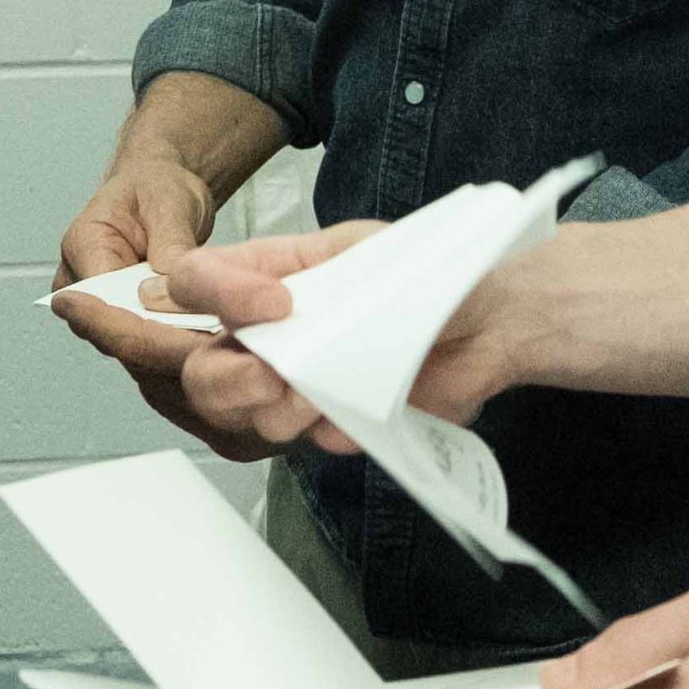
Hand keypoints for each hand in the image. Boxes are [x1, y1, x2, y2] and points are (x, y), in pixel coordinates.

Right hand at [52, 149, 236, 442]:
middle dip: (171, 349)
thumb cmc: (157, 186)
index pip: (105, 306)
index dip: (151, 329)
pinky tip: (222, 356)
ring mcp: (105, 315)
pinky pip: (154, 351)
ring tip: (229, 358)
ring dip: (180, 357)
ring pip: (137, 353)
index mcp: (83, 249)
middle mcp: (84, 291)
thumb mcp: (169, 201)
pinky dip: (185, 353)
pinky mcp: (132, 327)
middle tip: (225, 355)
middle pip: (120, 337)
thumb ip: (170, 245)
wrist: (161, 188)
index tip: (197, 341)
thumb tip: (176, 285)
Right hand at [142, 222, 411, 455]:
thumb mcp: (365, 247)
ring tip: (321, 393)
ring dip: (280, 411)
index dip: (217, 295)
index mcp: (267, 279)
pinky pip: (317, 441)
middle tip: (271, 377)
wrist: (491, 319)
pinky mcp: (338, 424)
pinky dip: (335, 429)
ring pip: (249, 420)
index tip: (276, 303)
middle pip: (201, 374)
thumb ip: (311, 269)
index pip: (197, 282)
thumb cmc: (425, 273)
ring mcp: (300, 387)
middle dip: (227, 381)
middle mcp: (270, 338)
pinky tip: (360, 412)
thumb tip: (274, 302)